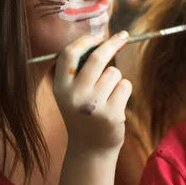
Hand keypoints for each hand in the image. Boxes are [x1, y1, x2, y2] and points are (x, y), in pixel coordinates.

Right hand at [53, 31, 131, 153]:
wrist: (91, 149)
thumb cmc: (85, 113)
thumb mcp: (72, 93)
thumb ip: (80, 70)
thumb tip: (102, 41)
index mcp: (60, 87)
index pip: (69, 54)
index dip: (86, 40)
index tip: (100, 35)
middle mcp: (74, 95)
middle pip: (97, 58)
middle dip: (113, 43)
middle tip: (124, 36)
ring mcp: (93, 105)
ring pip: (114, 72)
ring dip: (116, 79)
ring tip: (108, 95)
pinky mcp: (111, 113)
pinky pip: (125, 85)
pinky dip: (123, 91)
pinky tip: (115, 105)